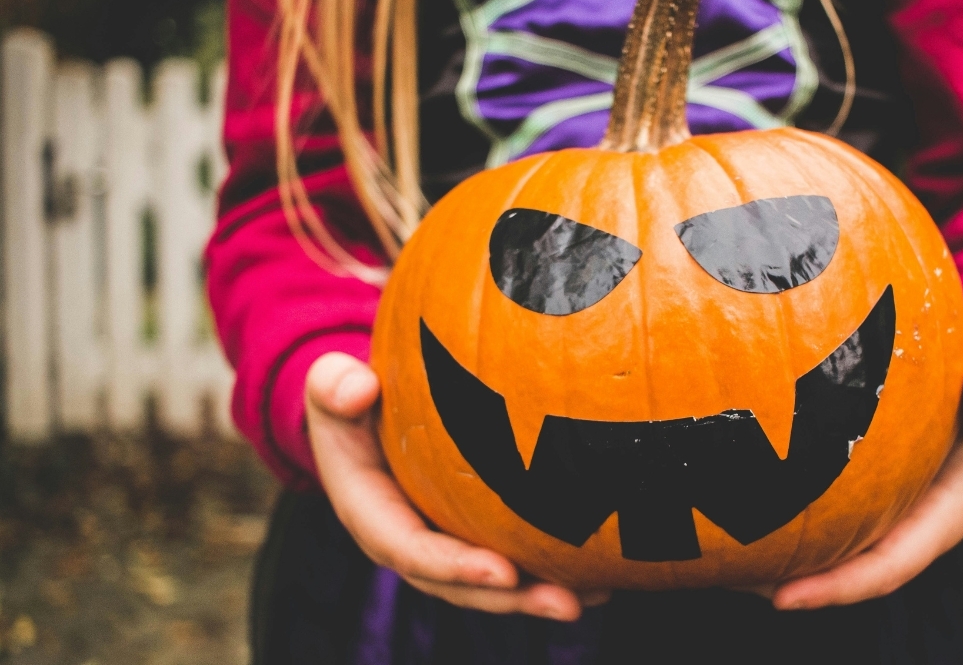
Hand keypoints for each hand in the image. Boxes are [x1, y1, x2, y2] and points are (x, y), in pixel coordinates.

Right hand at [306, 352, 607, 620]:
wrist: (364, 410)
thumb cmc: (350, 397)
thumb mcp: (330, 386)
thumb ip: (333, 387)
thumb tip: (357, 387)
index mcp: (373, 516)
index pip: (411, 551)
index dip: (455, 568)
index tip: (502, 573)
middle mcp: (410, 541)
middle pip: (460, 583)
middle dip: (512, 599)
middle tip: (566, 602)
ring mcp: (443, 541)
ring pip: (493, 580)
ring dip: (542, 592)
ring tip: (598, 596)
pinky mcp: (471, 532)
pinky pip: (513, 553)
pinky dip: (554, 564)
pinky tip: (606, 568)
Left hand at [750, 360, 962, 608]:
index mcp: (937, 522)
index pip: (884, 569)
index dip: (836, 587)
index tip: (783, 599)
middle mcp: (901, 531)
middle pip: (841, 573)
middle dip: (788, 583)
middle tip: (729, 581)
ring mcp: (878, 519)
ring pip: (823, 550)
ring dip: (773, 560)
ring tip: (714, 560)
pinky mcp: (858, 501)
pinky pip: (816, 518)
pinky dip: (777, 519)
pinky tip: (726, 507)